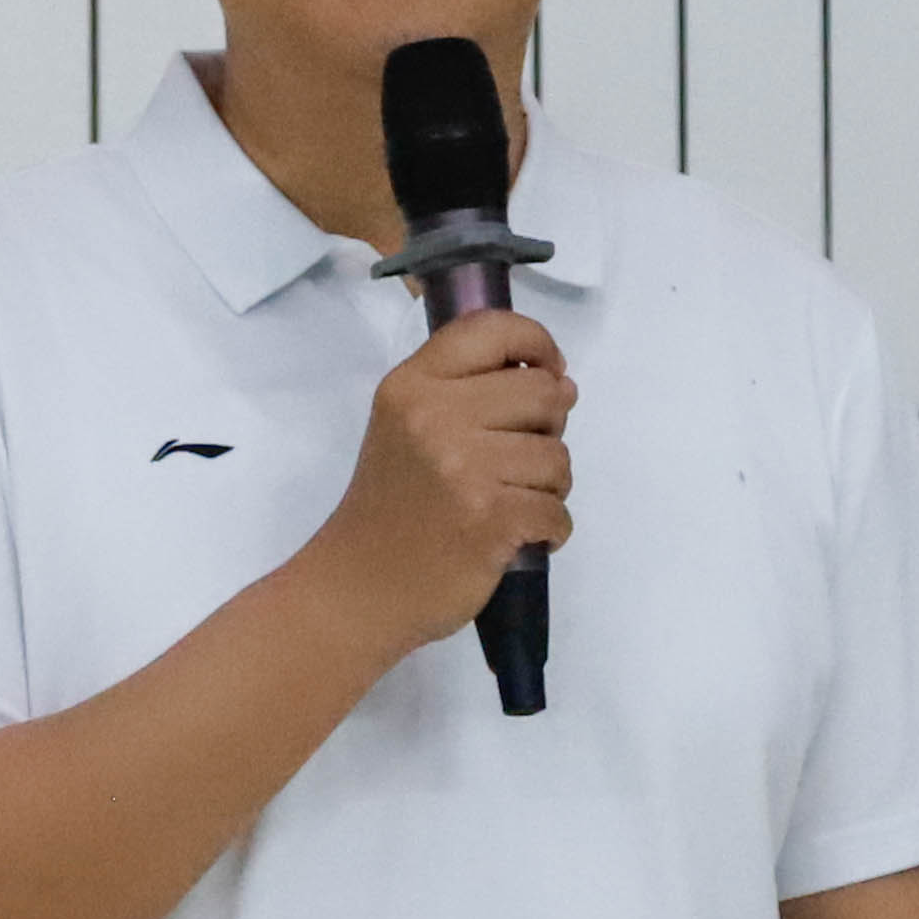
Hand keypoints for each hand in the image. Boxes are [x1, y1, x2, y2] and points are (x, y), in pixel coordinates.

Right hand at [289, 305, 571, 658]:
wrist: (358, 589)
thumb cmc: (387, 510)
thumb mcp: (405, 428)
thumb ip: (465, 393)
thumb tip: (560, 382)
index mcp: (412, 385)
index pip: (492, 329)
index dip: (537, 343)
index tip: (548, 370)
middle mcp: (435, 415)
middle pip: (543, 392)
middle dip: (550, 427)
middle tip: (523, 457)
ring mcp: (463, 467)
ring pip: (557, 456)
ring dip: (551, 486)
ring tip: (515, 503)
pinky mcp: (490, 518)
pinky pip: (557, 510)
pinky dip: (551, 529)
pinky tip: (519, 537)